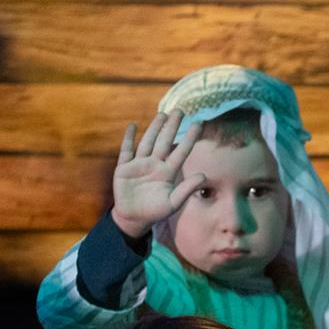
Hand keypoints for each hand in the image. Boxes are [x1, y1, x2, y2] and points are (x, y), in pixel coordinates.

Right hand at [110, 111, 204, 238]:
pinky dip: (128, 139)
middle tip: (180, 110)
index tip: (198, 123)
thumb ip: (187, 189)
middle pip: (165, 141)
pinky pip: (126, 150)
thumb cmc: (156, 211)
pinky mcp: (124, 168)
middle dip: (172, 126)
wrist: (134, 217)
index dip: (189, 138)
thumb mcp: (173, 202)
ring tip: (163, 114)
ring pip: (148, 142)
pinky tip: (133, 126)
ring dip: (154, 128)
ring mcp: (140, 164)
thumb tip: (204, 176)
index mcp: (168, 172)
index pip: (181, 151)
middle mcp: (155, 164)